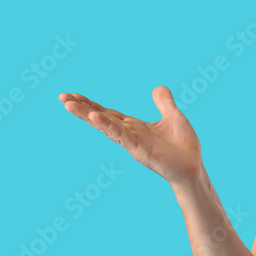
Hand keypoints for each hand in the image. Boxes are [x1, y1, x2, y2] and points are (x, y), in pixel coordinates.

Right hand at [59, 86, 202, 185]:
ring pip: (106, 126)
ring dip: (87, 115)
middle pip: (101, 118)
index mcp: (135, 127)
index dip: (91, 104)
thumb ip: (164, 103)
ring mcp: (132, 143)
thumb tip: (158, 87)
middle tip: (62, 97)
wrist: (194, 167)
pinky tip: (95, 117)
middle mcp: (129, 134)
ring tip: (69, 104)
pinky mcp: (140, 150)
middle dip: (81, 108)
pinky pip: (122, 135)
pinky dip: (109, 126)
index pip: (108, 113)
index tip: (72, 95)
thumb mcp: (174, 117)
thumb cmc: (183, 146)